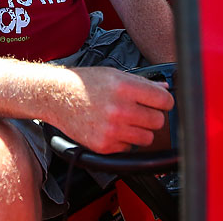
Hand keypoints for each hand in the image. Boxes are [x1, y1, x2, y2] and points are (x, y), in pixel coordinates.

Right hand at [50, 67, 172, 153]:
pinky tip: (112, 128)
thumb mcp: (114, 74)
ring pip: (147, 138)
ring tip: (126, 120)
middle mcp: (119, 109)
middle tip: (140, 111)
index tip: (160, 103)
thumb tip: (165, 91)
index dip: (164, 102)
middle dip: (152, 116)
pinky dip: (125, 140)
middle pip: (158, 121)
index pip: (164, 101)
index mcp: (124, 87)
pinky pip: (129, 148)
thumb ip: (142, 83)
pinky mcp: (105, 145)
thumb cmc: (85, 84)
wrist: (57, 97)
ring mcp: (112, 129)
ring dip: (141, 130)